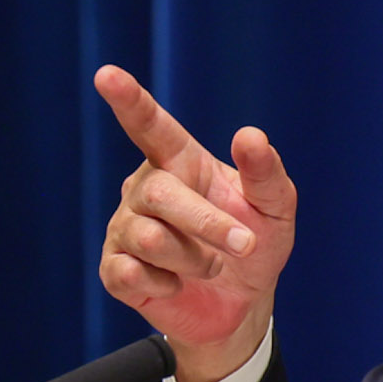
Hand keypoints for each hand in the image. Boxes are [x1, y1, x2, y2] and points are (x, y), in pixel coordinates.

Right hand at [94, 66, 296, 381]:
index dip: (129, 100)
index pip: (149, 126)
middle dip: (208, 223)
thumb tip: (249, 135)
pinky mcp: (115, 270)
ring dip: (195, 258)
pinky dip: (166, 283)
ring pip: (150, 238)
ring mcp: (125, 229)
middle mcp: (145, 189)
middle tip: (245, 245)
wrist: (243, 306)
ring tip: (210, 265)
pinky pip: (131, 272)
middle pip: (161, 195)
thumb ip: (265, 171)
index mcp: (180, 163)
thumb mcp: (275, 208)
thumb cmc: (256, 244)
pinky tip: (176, 284)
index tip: (107, 75)